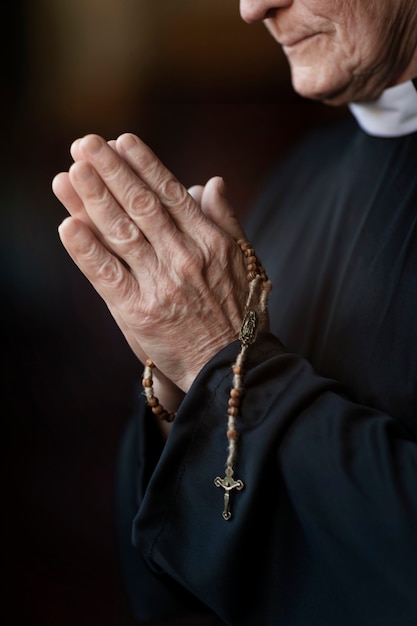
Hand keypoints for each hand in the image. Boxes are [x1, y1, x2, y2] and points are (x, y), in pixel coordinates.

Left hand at [52, 133, 248, 391]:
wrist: (229, 365)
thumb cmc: (238, 312)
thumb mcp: (244, 261)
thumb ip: (226, 219)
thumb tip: (212, 182)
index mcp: (210, 241)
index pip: (171, 194)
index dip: (144, 165)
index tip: (122, 141)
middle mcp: (184, 257)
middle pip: (141, 206)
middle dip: (111, 171)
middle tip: (85, 144)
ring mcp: (160, 284)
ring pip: (122, 233)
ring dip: (94, 200)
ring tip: (70, 172)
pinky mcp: (139, 312)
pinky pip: (108, 276)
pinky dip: (87, 250)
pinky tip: (68, 225)